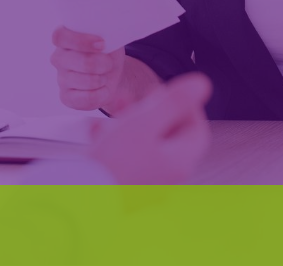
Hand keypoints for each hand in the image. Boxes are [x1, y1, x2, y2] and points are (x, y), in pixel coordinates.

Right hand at [50, 26, 125, 111]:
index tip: (102, 44)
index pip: (60, 36)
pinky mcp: (66, 97)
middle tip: (109, 64)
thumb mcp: (109, 39)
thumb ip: (104, 35)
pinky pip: (88, 98)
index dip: (81, 41)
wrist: (111, 75)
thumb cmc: (108, 53)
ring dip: (103, 79)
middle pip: (80, 60)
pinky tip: (103, 89)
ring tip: (104, 76)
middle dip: (102, 63)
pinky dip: (102, 94)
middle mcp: (58, 58)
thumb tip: (106, 38)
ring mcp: (61, 78)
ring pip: (87, 81)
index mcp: (64, 39)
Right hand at [87, 72, 212, 183]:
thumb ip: (174, 102)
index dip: (187, 105)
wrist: (81, 197)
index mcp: (179, 161)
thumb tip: (201, 85)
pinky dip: (118, 138)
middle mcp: (167, 175)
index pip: (196, 129)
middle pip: (171, 135)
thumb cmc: (113, 163)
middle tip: (142, 96)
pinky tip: (100, 130)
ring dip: (133, 119)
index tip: (172, 91)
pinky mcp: (126, 184)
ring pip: (148, 142)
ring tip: (116, 107)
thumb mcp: (145, 122)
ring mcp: (147, 182)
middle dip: (155, 109)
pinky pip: (128, 155)